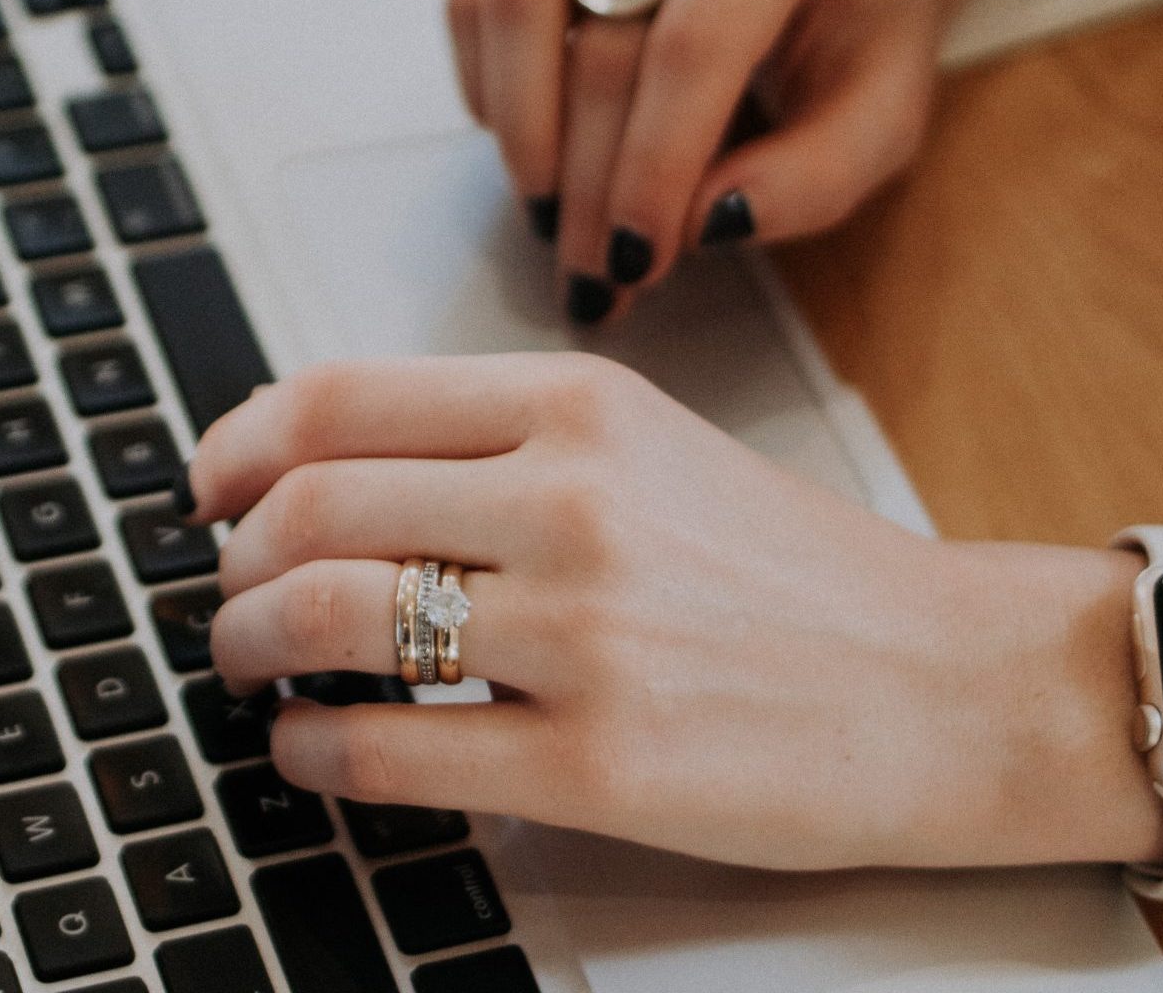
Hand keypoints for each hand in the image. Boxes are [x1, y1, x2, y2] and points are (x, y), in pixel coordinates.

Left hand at [185, 354, 1162, 870]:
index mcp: (581, 406)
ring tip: (253, 669)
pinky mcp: (597, 765)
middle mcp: (573, 502)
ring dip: (249, 648)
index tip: (208, 487)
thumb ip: (507, 446)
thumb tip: (334, 472)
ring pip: (327, 620)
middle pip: (309, 508)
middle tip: (227, 596)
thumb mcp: (656, 451)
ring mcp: (583, 634)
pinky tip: (310, 754)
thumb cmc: (803, 578)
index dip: (237, 446)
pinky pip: (387, 752)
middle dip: (232, 562)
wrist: (954, 686)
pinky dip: (310, 754)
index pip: (339, 397)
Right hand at [445, 0, 940, 324]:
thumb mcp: (883, 117)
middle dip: (590, 181)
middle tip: (595, 277)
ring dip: (523, 132)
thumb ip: (813, 180)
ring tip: (554, 218)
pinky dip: (493, 90)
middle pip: (604, 34)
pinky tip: (544, 147)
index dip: (653, 163)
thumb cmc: (856, 31)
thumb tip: (703, 223)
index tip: (637, 262)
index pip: (696, 36)